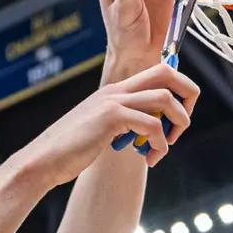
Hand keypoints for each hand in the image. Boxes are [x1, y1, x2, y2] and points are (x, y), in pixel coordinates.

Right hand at [12, 63, 199, 186]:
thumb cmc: (72, 149)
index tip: (176, 119)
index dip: (179, 90)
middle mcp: (116, 90)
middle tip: (181, 125)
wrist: (44, 160)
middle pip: (168, 73)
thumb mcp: (103, 129)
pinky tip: (150, 158)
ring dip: (177, 124)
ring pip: (165, 98)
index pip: (160, 71)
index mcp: (116, 90)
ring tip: (165, 147)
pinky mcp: (110, 118)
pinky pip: (151, 123)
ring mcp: (113, 101)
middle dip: (188, 97)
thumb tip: (151, 128)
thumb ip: (125, 122)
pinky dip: (160, 143)